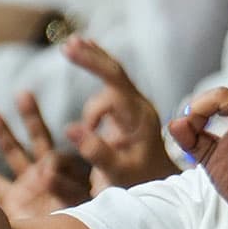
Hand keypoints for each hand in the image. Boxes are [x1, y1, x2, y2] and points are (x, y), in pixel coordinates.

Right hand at [0, 93, 90, 219]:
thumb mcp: (80, 209)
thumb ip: (62, 189)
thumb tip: (46, 168)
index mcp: (70, 176)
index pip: (58, 157)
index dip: (53, 158)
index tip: (44, 158)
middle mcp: (49, 177)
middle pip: (38, 140)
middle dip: (30, 118)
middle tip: (23, 94)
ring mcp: (29, 188)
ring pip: (14, 154)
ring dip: (3, 135)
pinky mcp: (13, 202)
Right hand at [61, 36, 178, 188]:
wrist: (158, 184)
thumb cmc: (141, 181)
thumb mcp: (117, 172)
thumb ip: (96, 151)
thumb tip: (69, 128)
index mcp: (140, 118)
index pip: (114, 89)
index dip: (92, 83)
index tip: (74, 84)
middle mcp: (140, 106)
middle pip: (115, 73)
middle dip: (92, 58)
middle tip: (69, 45)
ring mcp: (135, 105)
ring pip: (112, 74)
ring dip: (92, 60)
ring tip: (72, 45)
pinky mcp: (128, 108)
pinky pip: (112, 80)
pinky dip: (98, 64)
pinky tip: (88, 48)